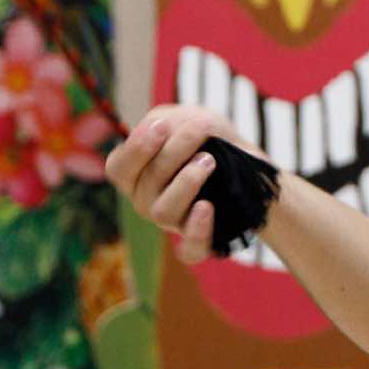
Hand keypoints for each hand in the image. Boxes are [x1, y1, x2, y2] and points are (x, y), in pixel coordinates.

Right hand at [105, 104, 251, 264]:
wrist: (250, 161)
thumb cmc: (210, 138)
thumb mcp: (186, 118)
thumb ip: (164, 121)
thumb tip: (157, 129)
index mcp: (137, 173)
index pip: (118, 168)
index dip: (137, 148)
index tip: (163, 126)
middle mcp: (147, 200)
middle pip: (146, 183)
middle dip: (174, 152)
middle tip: (199, 131)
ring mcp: (171, 221)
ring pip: (164, 211)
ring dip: (187, 182)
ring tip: (209, 161)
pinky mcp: (199, 237)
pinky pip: (190, 249)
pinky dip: (198, 230)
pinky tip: (206, 207)